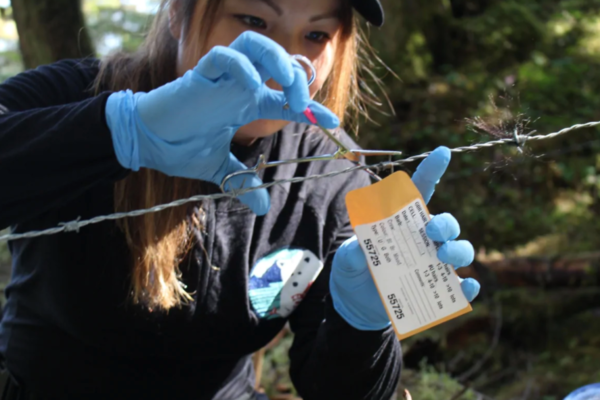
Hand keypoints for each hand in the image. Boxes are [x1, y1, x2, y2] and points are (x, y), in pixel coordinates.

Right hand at [105, 31, 338, 215]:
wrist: (146, 145)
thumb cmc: (180, 147)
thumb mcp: (219, 169)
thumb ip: (242, 183)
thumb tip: (263, 207)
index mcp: (245, 103)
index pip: (284, 98)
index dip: (310, 109)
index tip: (331, 122)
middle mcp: (237, 86)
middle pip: (276, 60)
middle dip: (297, 77)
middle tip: (304, 105)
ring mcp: (220, 78)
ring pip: (254, 44)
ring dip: (276, 60)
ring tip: (286, 84)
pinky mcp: (199, 75)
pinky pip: (223, 56)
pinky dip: (241, 65)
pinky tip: (252, 87)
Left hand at [330, 146, 479, 330]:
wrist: (354, 305)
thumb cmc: (353, 271)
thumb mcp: (346, 259)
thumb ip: (353, 251)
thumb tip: (362, 248)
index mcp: (401, 223)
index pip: (420, 192)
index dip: (431, 171)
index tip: (442, 152)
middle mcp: (422, 241)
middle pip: (446, 224)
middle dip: (445, 224)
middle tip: (431, 231)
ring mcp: (431, 264)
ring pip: (460, 250)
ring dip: (458, 251)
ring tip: (443, 258)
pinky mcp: (436, 290)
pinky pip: (461, 287)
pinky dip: (468, 286)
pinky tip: (466, 287)